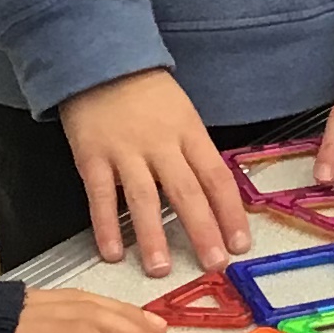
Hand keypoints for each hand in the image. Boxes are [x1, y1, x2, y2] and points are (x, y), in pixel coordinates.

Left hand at [0, 287, 166, 332]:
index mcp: (15, 332)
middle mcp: (28, 310)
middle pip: (93, 315)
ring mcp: (26, 301)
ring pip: (87, 301)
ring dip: (127, 316)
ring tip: (157, 331)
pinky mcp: (21, 299)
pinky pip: (74, 296)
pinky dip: (104, 305)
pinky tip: (117, 315)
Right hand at [59, 67, 252, 273]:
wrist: (100, 62)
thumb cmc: (147, 93)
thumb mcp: (183, 114)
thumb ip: (194, 153)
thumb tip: (215, 196)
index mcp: (189, 133)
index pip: (216, 177)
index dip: (231, 213)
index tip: (241, 244)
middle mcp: (161, 144)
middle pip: (187, 192)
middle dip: (203, 231)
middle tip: (214, 263)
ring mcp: (125, 152)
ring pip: (143, 198)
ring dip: (153, 236)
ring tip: (160, 269)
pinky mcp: (92, 157)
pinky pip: (101, 196)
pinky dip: (106, 226)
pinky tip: (113, 252)